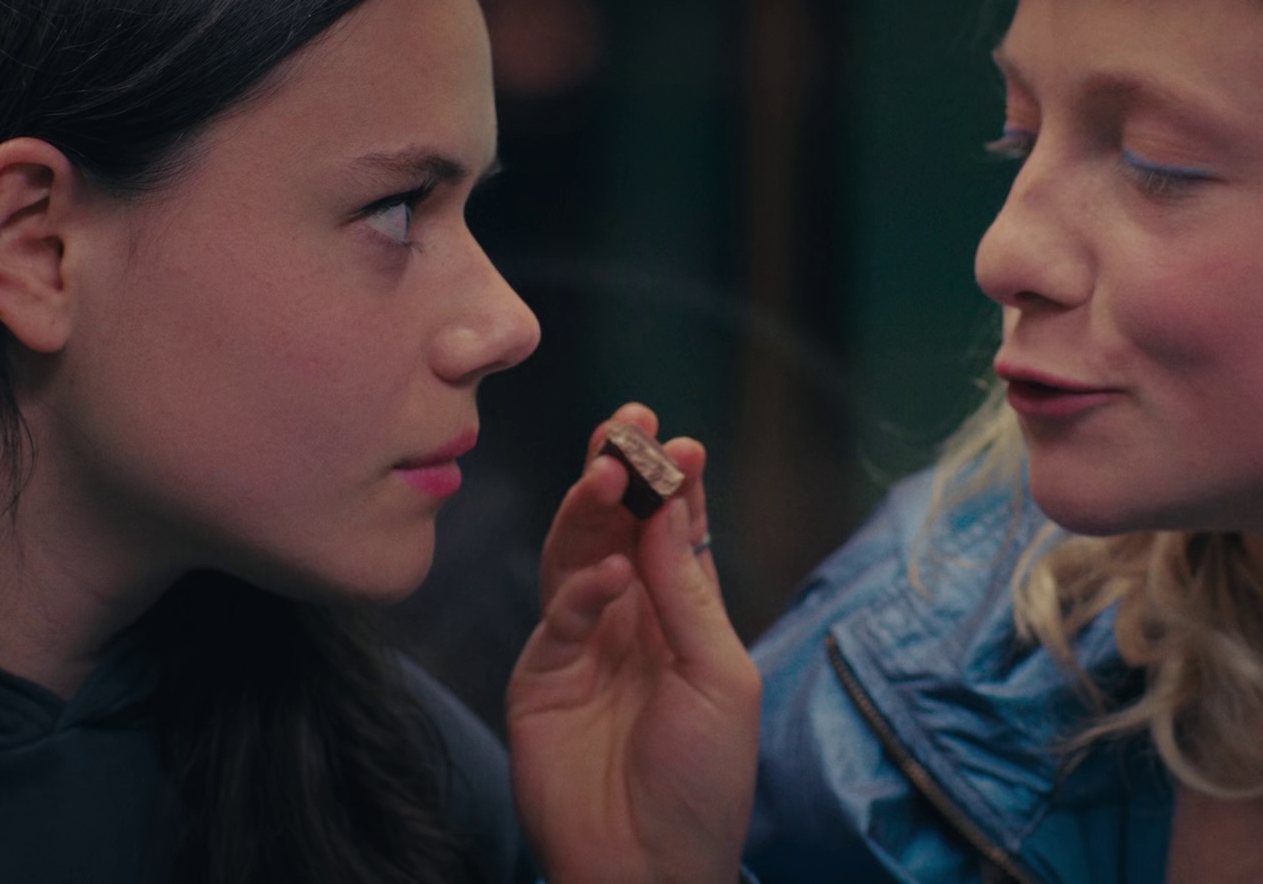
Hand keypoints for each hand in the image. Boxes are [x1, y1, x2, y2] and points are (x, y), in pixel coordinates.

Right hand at [507, 406, 759, 883]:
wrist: (649, 867)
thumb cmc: (705, 781)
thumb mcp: (721, 680)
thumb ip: (687, 594)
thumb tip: (667, 509)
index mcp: (683, 615)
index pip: (675, 531)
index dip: (676, 484)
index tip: (678, 438)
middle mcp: (630, 617)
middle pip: (617, 527)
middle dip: (622, 472)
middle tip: (627, 423)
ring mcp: (582, 643)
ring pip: (577, 555)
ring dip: (591, 511)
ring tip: (609, 474)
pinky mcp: (541, 675)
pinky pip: (559, 615)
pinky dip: (582, 589)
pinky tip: (609, 576)